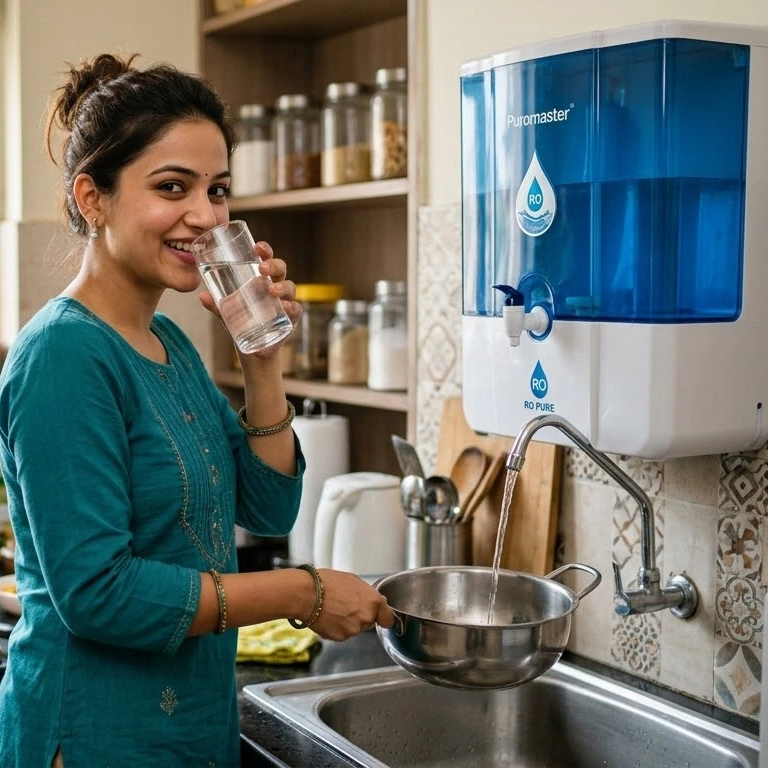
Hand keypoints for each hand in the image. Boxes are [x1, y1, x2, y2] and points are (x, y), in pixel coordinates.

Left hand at [199, 240, 301, 360]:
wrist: (254, 348)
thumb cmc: (242, 323)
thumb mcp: (227, 313)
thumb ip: (217, 305)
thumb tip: (202, 295)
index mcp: (262, 280)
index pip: (266, 259)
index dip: (265, 251)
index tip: (257, 246)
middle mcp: (276, 287)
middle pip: (281, 269)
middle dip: (274, 265)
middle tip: (262, 268)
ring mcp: (285, 302)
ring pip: (290, 287)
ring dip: (282, 286)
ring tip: (272, 290)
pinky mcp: (290, 318)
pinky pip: (296, 309)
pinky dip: (292, 307)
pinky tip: (285, 307)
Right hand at [310, 569, 394, 641]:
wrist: (306, 594)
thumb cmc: (326, 583)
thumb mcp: (353, 580)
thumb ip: (367, 594)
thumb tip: (373, 601)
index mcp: (373, 601)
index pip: (388, 619)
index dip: (383, 616)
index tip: (380, 615)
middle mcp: (366, 618)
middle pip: (370, 622)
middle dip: (361, 615)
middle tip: (347, 604)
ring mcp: (353, 630)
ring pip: (356, 628)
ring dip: (349, 621)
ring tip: (334, 608)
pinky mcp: (340, 638)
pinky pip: (343, 633)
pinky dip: (337, 627)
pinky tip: (329, 616)